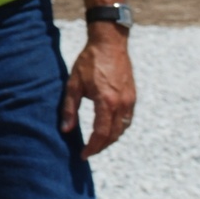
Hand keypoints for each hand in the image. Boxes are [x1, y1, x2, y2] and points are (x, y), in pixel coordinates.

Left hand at [60, 24, 135, 158]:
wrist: (109, 43)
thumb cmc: (89, 62)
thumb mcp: (73, 84)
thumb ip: (70, 108)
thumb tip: (66, 130)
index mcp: (106, 102)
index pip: (101, 134)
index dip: (92, 147)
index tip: (83, 154)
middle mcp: (121, 104)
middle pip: (114, 135)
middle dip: (101, 146)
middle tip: (88, 151)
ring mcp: (130, 100)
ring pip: (122, 129)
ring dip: (111, 138)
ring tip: (96, 142)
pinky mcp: (133, 96)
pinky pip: (127, 119)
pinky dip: (118, 128)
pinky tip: (108, 128)